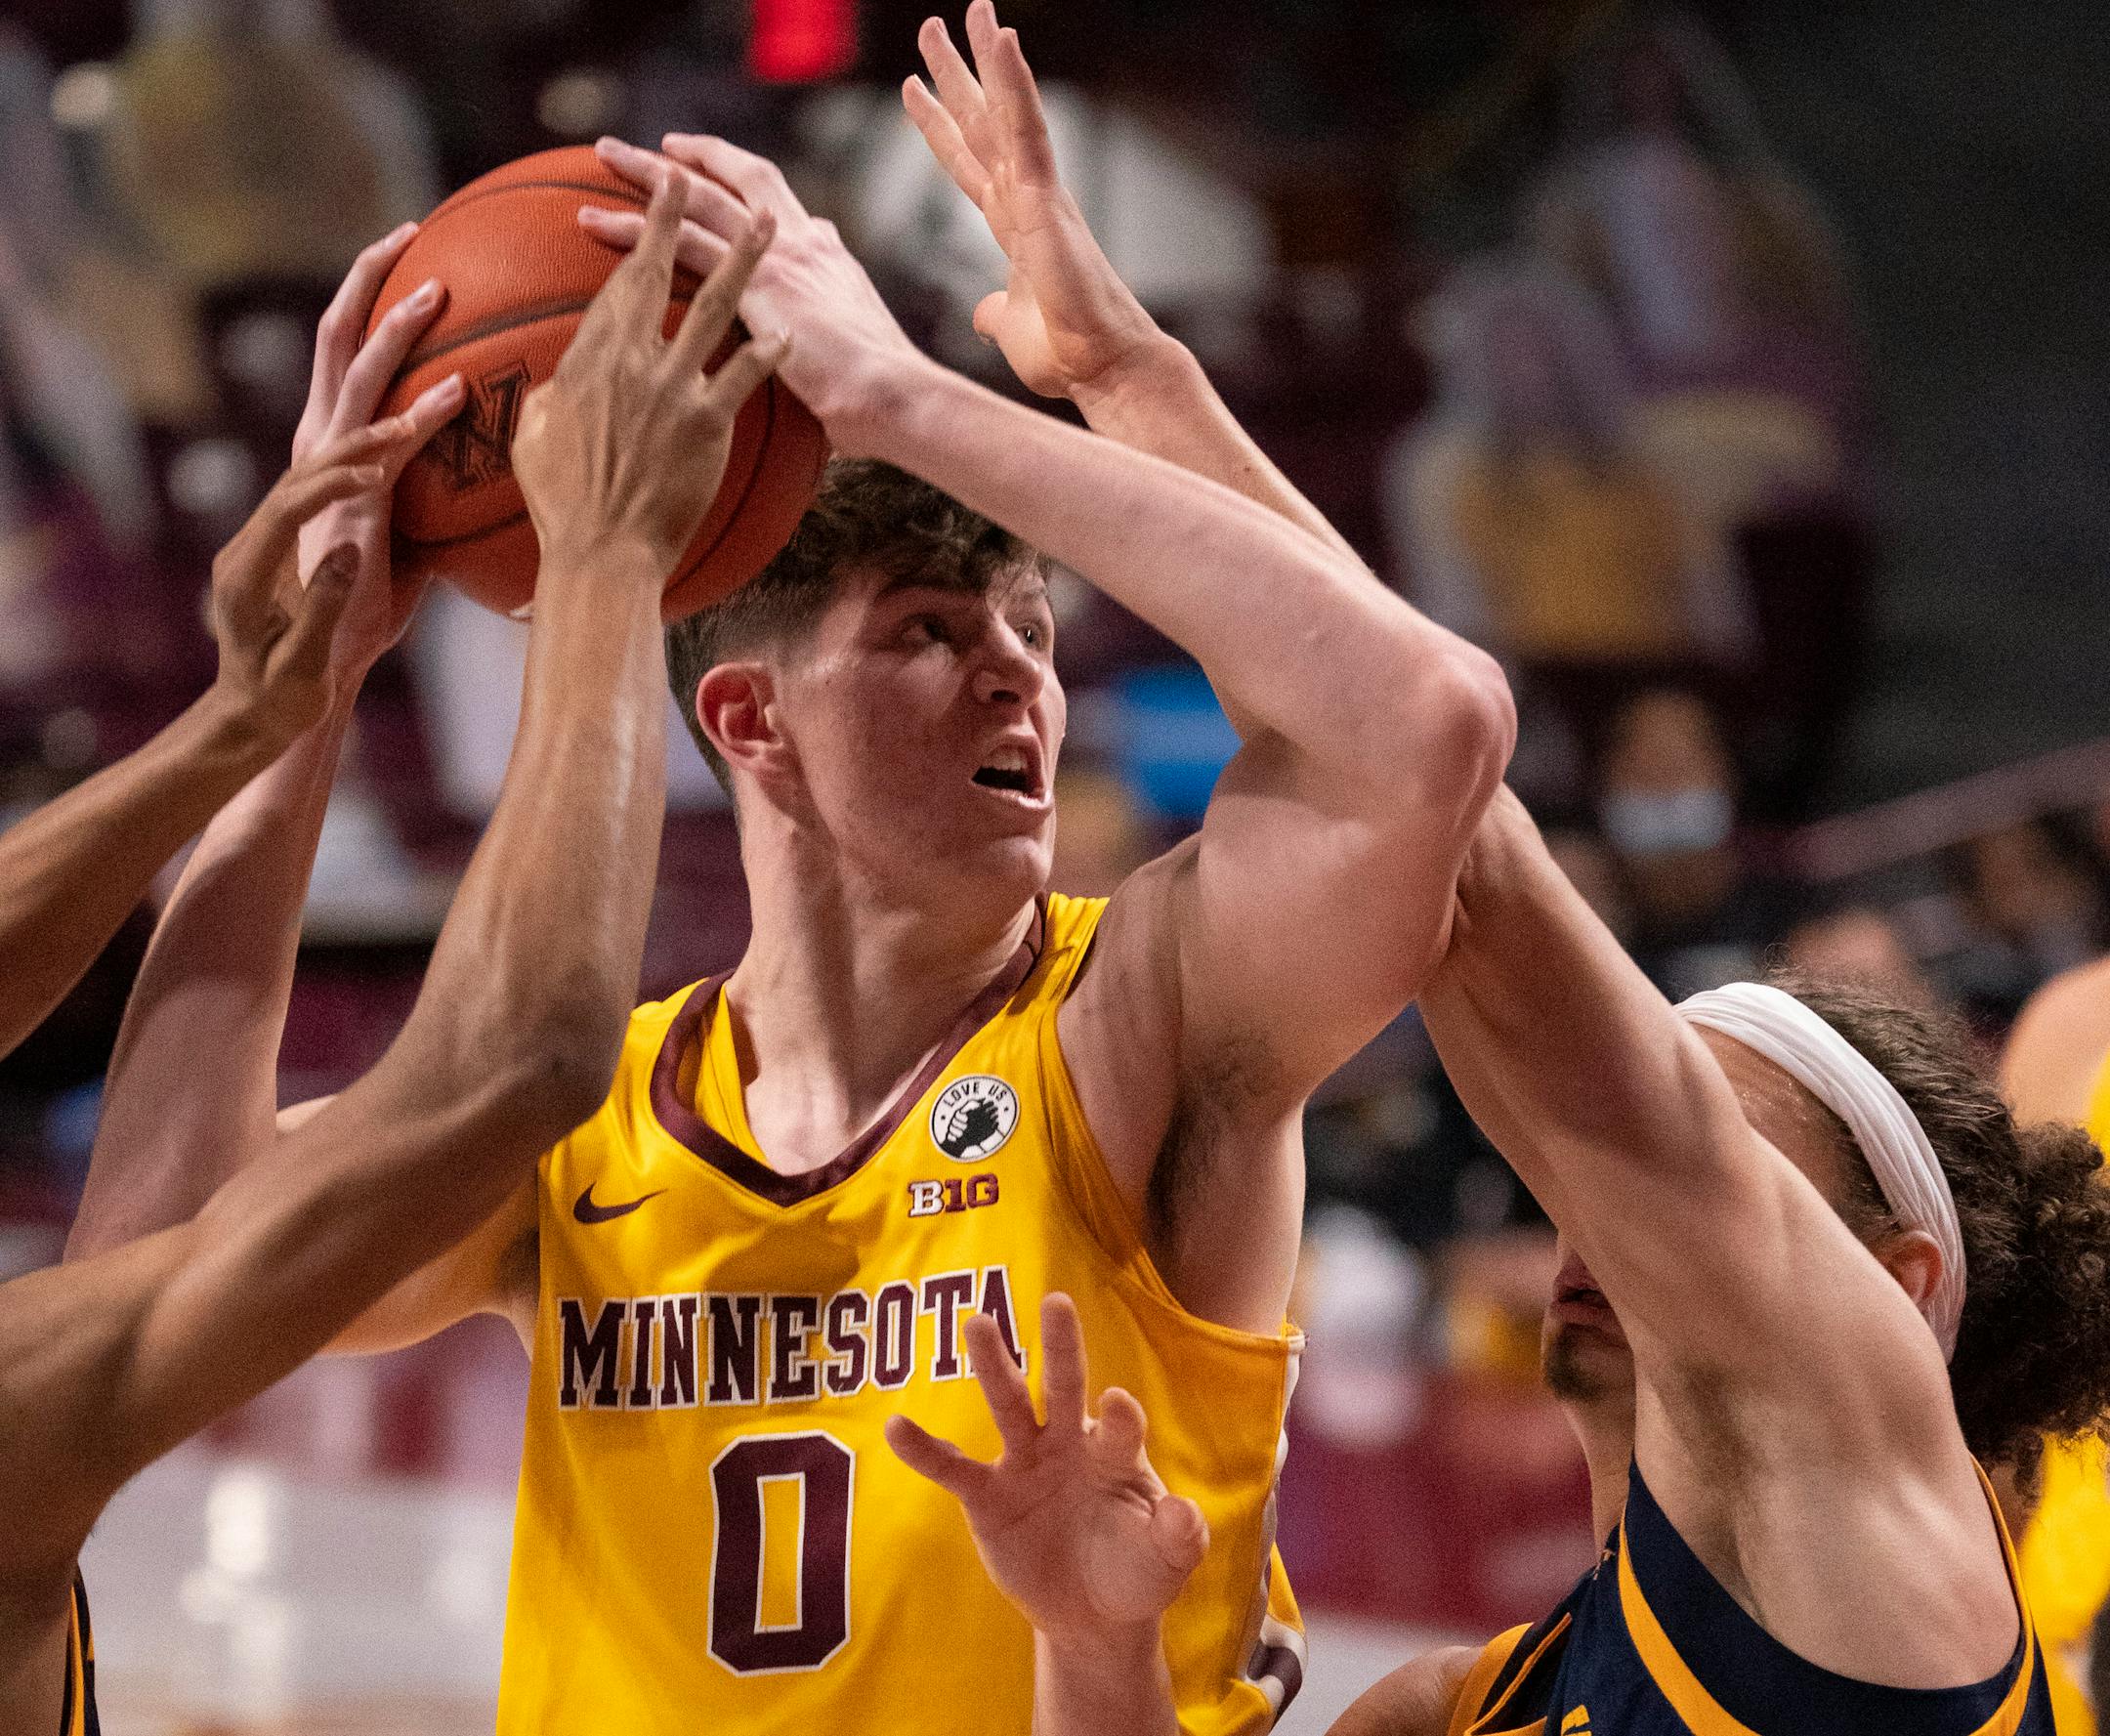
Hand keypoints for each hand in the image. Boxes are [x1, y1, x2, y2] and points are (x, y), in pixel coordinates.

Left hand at [207, 420, 441, 752]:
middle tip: (405, 416)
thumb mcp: (302, 667)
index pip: (287, 509)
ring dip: (354, 446)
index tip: (377, 472)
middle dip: (350, 442)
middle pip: (295, 477)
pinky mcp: (276, 548)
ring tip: (405, 418)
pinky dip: (349, 468)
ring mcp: (258, 545)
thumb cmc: (279, 702)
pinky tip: (383, 450)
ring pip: (303, 477)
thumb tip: (349, 550)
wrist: (247, 717)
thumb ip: (323, 605)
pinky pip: (312, 493)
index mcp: (247, 577)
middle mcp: (246, 549)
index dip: (330, 484)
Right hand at [294, 224, 466, 680]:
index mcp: (331, 443)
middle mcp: (318, 445)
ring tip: (439, 293)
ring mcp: (323, 475)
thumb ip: (437, 497)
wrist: (306, 669)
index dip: (376, 297)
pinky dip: (412, 420)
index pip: (349, 350)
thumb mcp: (410, 538)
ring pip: (351, 381)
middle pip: (337, 338)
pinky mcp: (340, 513)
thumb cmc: (358, 608)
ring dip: (395, 333)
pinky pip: (375, 455)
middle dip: (372, 278)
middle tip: (414, 228)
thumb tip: (498, 475)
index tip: (418, 251)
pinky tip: (453, 394)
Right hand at [515, 172, 787, 584]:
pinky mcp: (709, 424)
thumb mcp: (536, 437)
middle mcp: (631, 363)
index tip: (642, 203)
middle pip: (658, 273)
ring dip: (744, 259)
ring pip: (715, 307)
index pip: (618, 284)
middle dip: (673, 217)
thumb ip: (552, 396)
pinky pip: (747, 376)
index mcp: (588, 359)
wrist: (601, 555)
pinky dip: (771, 351)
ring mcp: (673, 389)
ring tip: (766, 224)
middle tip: (686, 177)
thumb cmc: (561, 506)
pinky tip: (791, 331)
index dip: (633, 237)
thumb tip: (556, 380)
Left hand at [582, 135, 928, 455]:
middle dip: (690, 158)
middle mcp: (804, 243)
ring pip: (702, 199)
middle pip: (737, 180)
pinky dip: (638, 231)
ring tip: (604, 157)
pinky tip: (599, 222)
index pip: (776, 207)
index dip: (738, 183)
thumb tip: (809, 360)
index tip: (706, 176)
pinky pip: (685, 244)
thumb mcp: (854, 352)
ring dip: (651, 175)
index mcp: (826, 257)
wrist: (895, 400)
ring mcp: (780, 258)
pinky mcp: (759, 283)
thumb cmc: (878, 401)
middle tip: (647, 150)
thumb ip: (824, 339)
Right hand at [885, 1293, 1207, 1645]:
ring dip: (994, 1365)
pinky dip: (924, 1451)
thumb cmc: (1135, 1569)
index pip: (1118, 1426)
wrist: (1092, 1612)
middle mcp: (1069, 1445)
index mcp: (1115, 1454)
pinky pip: (954, 1469)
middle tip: (1057, 1301)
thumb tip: (1183, 1515)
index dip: (1118, 1416)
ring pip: (1009, 1407)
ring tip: (977, 1322)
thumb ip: (1178, 1536)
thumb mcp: (1166, 1560)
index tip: (1115, 1403)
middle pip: (1064, 1388)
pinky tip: (894, 1427)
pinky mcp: (988, 1497)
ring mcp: (1025, 1464)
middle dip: (1061, 1347)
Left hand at [906, 2, 1164, 401]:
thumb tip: (982, 314)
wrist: (1102, 366)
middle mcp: (1024, 199)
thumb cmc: (1067, 356)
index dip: (938, 127)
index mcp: (1012, 226)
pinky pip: (1027, 127)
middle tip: (934, 28)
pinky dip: (1015, 83)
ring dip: (987, 59)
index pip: (966, 164)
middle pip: (981, 124)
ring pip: (1006, 111)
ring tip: (974, 9)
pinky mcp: (1047, 196)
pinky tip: (1003, 42)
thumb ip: (995, 314)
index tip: (913, 90)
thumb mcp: (1011, 331)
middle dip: (955, 75)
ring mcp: (1037, 193)